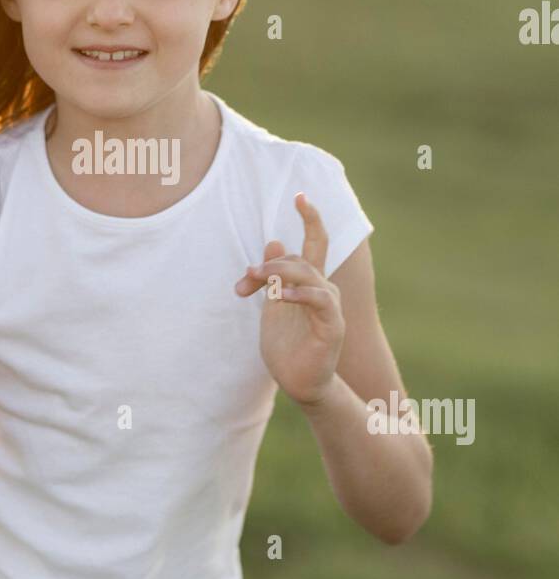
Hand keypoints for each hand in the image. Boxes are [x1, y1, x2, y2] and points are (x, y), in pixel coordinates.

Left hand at [234, 193, 344, 406]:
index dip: (311, 218)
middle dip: (268, 265)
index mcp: (309, 282)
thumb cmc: (287, 345)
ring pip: (309, 274)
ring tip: (258, 279)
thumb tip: (274, 241)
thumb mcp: (273, 304)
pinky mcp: (332, 327)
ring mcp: (330, 307)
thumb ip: (273, 276)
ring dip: (279, 272)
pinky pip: (320, 302)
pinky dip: (301, 294)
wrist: (299, 382)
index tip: (300, 195)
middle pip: (299, 258)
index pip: (315, 242)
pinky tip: (282, 296)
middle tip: (244, 280)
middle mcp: (323, 289)